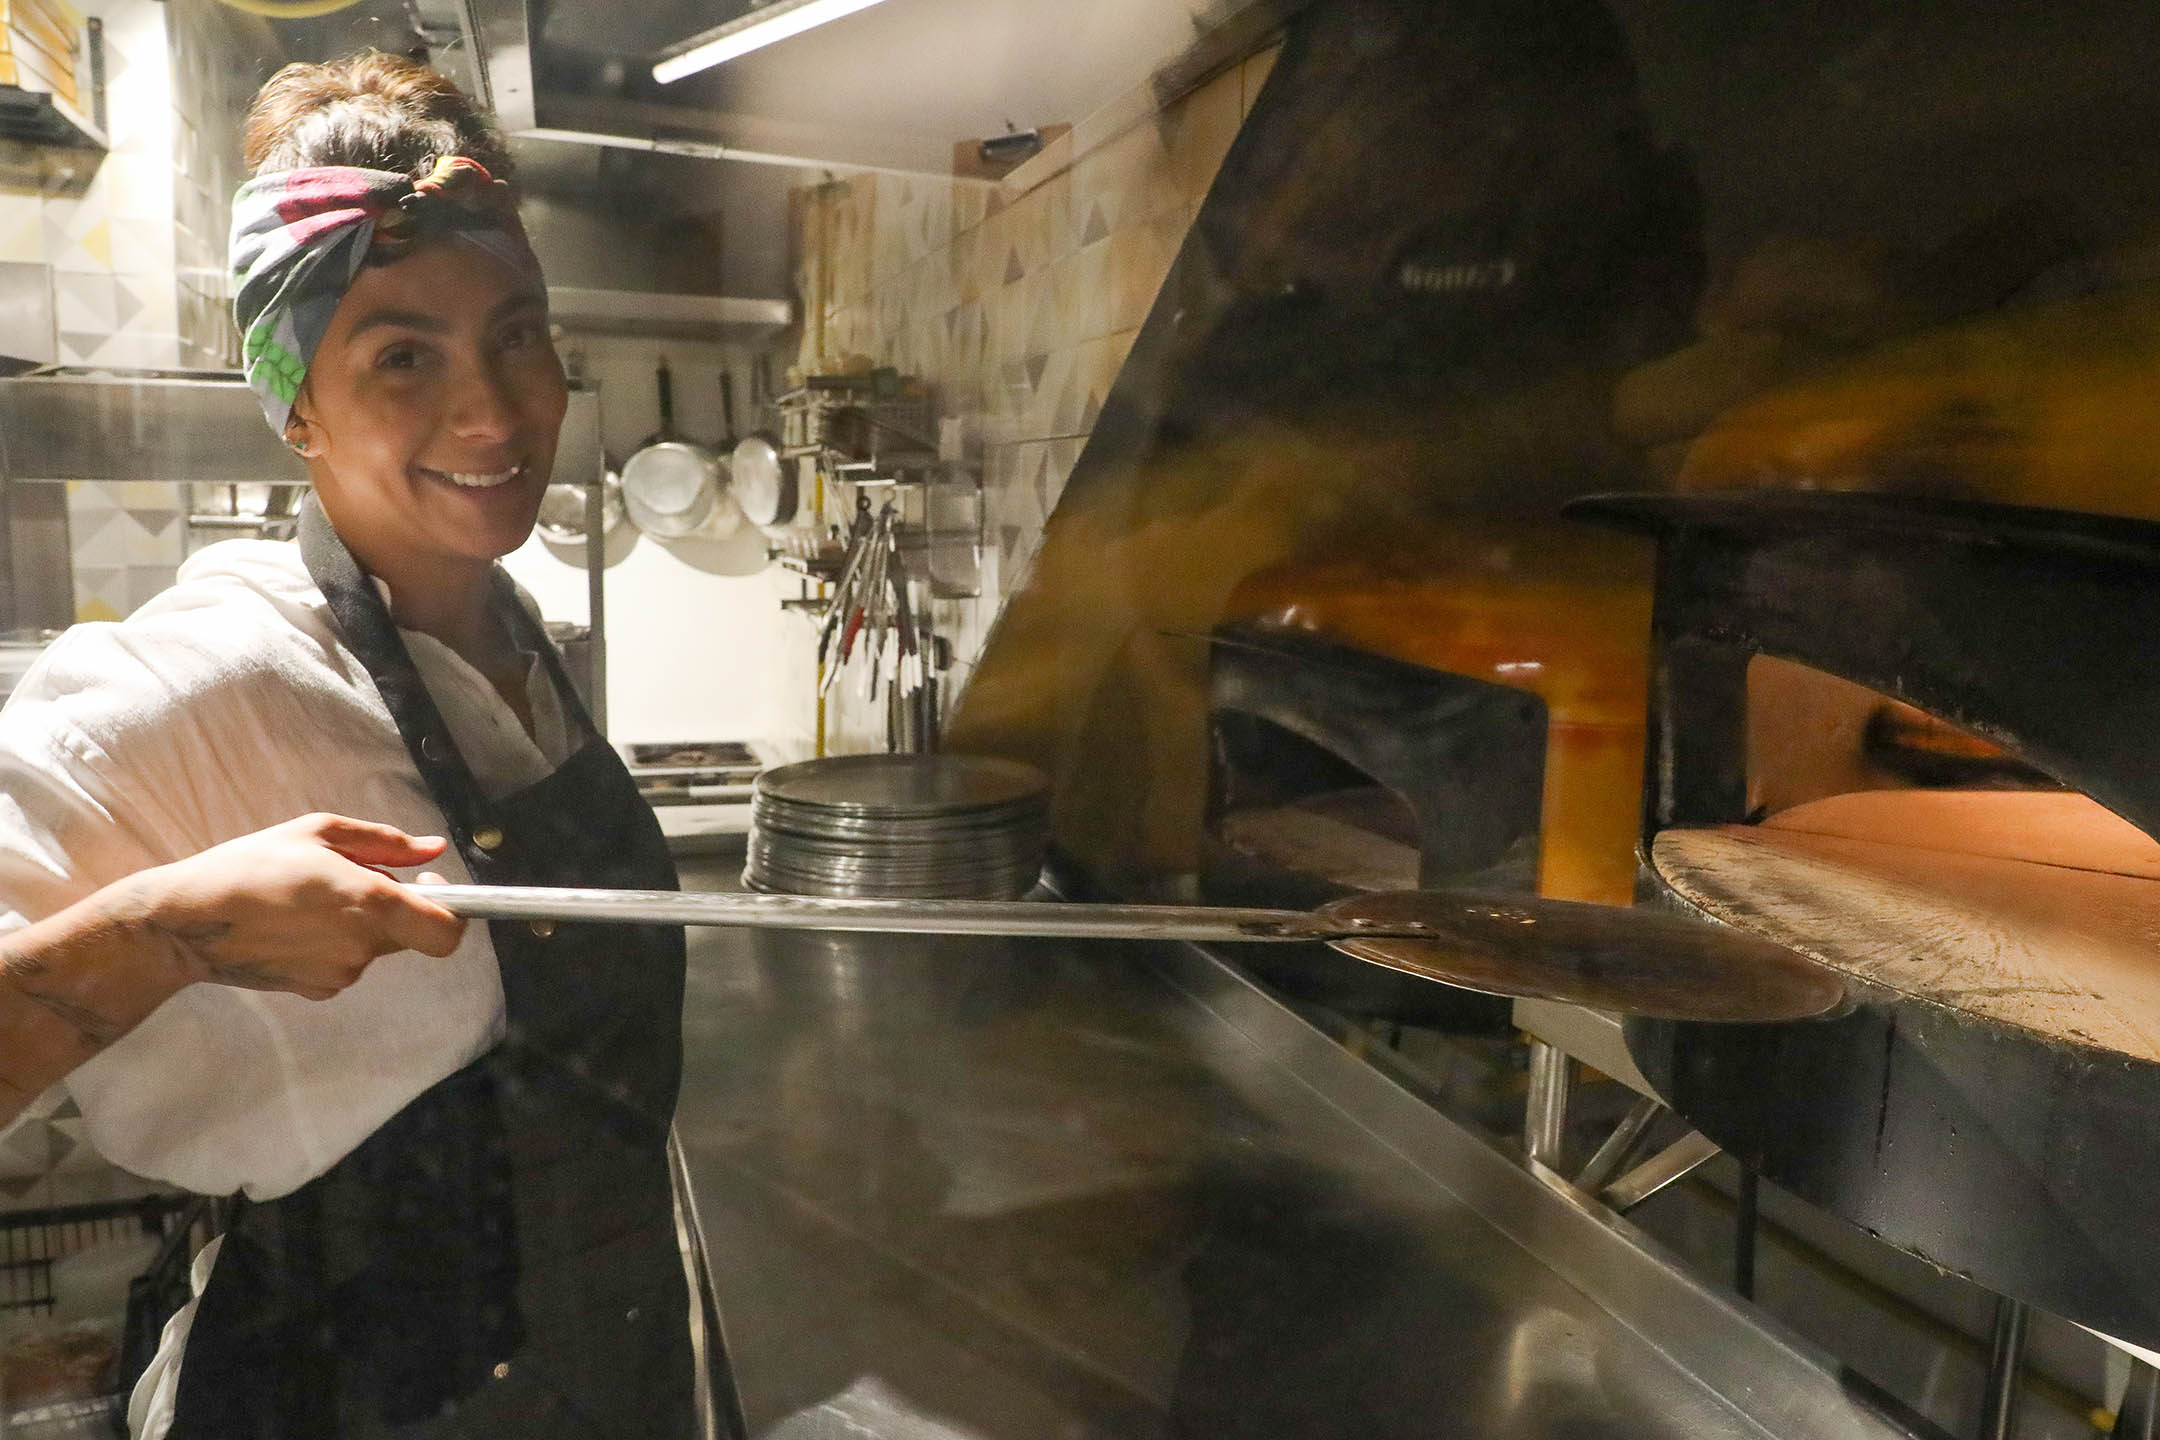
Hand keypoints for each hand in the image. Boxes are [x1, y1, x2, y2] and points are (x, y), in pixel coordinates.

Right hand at [132, 814, 467, 1000]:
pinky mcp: (318, 991)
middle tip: (355, 880)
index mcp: (369, 902)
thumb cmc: (249, 866)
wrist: (186, 924)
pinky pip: (348, 964)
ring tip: (310, 899)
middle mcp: (362, 945)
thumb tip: (433, 849)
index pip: (447, 930)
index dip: (456, 911)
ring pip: (377, 947)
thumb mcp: (318, 833)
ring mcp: (340, 973)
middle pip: (412, 933)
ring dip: (362, 924)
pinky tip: (295, 925)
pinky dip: (336, 944)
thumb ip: (384, 842)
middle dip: (398, 908)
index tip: (431, 883)